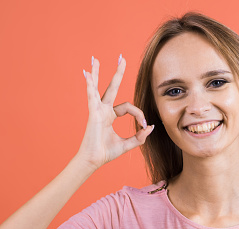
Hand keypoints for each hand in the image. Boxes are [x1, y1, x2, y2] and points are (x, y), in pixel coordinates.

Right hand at [76, 55, 153, 169]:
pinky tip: (87, 74)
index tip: (144, 125)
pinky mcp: (93, 113)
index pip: (129, 107)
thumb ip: (139, 136)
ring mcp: (97, 110)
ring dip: (96, 73)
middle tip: (122, 58)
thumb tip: (151, 127)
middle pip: (112, 88)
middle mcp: (103, 110)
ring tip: (95, 59)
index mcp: (110, 116)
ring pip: (98, 87)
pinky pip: (91, 96)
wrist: (94, 160)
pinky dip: (90, 85)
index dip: (139, 114)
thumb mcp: (127, 144)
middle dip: (117, 73)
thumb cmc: (106, 153)